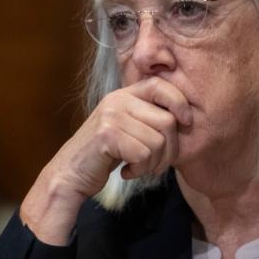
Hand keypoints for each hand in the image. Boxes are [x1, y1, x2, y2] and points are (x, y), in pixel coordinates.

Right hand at [19, 77, 191, 243]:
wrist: (70, 174)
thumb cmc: (105, 155)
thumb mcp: (127, 128)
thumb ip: (149, 118)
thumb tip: (187, 119)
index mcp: (124, 95)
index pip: (160, 85)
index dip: (179, 103)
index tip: (186, 123)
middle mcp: (117, 100)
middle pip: (167, 121)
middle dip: (169, 151)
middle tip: (154, 164)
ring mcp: (111, 116)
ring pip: (158, 142)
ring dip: (153, 164)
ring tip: (137, 167)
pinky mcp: (107, 135)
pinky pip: (144, 154)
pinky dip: (140, 170)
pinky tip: (126, 171)